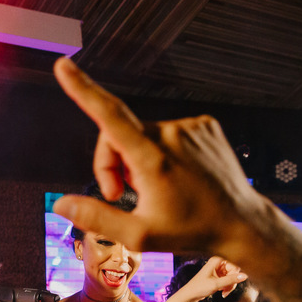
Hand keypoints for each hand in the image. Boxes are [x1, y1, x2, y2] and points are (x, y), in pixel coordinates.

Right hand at [50, 58, 258, 254]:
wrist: (241, 223)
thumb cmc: (190, 230)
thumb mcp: (137, 235)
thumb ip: (96, 217)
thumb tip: (60, 205)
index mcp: (153, 159)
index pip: (110, 116)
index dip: (83, 90)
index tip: (64, 66)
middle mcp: (172, 135)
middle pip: (118, 135)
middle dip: (112, 163)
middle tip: (121, 195)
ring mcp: (191, 127)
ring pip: (142, 134)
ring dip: (138, 159)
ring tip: (156, 188)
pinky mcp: (205, 125)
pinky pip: (166, 133)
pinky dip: (162, 151)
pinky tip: (178, 175)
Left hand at [171, 256, 245, 301]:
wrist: (190, 295)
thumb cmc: (199, 287)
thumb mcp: (216, 284)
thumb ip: (231, 280)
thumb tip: (245, 276)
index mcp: (217, 260)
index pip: (234, 264)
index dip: (235, 273)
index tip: (233, 282)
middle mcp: (219, 263)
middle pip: (235, 271)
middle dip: (232, 281)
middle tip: (227, 290)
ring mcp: (219, 270)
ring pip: (233, 276)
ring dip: (230, 286)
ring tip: (224, 292)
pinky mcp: (219, 276)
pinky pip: (229, 280)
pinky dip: (227, 287)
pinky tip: (222, 292)